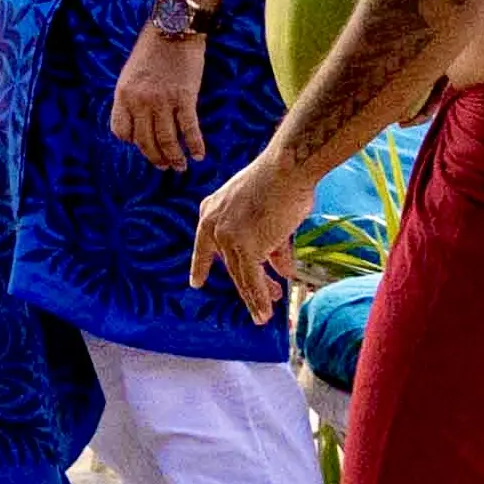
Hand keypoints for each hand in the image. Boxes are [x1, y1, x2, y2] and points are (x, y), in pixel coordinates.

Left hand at [110, 23, 207, 170]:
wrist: (174, 27)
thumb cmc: (152, 48)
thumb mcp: (131, 73)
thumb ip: (132, 97)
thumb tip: (139, 120)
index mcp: (123, 95)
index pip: (121, 132)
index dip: (133, 142)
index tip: (143, 144)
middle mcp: (140, 102)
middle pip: (145, 141)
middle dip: (156, 157)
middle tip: (165, 165)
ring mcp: (163, 101)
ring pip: (167, 140)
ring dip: (174, 157)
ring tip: (180, 166)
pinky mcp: (185, 98)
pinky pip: (189, 129)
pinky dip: (194, 145)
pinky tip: (198, 154)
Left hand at [188, 150, 311, 327]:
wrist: (287, 169)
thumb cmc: (282, 183)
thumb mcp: (269, 214)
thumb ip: (272, 244)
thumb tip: (282, 271)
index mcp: (211, 210)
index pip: (204, 245)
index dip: (201, 265)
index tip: (196, 283)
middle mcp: (213, 225)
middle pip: (231, 264)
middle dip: (250, 285)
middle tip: (266, 299)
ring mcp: (227, 237)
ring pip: (241, 275)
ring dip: (255, 297)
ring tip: (263, 315)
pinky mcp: (244, 248)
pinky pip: (252, 280)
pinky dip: (259, 298)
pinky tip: (265, 313)